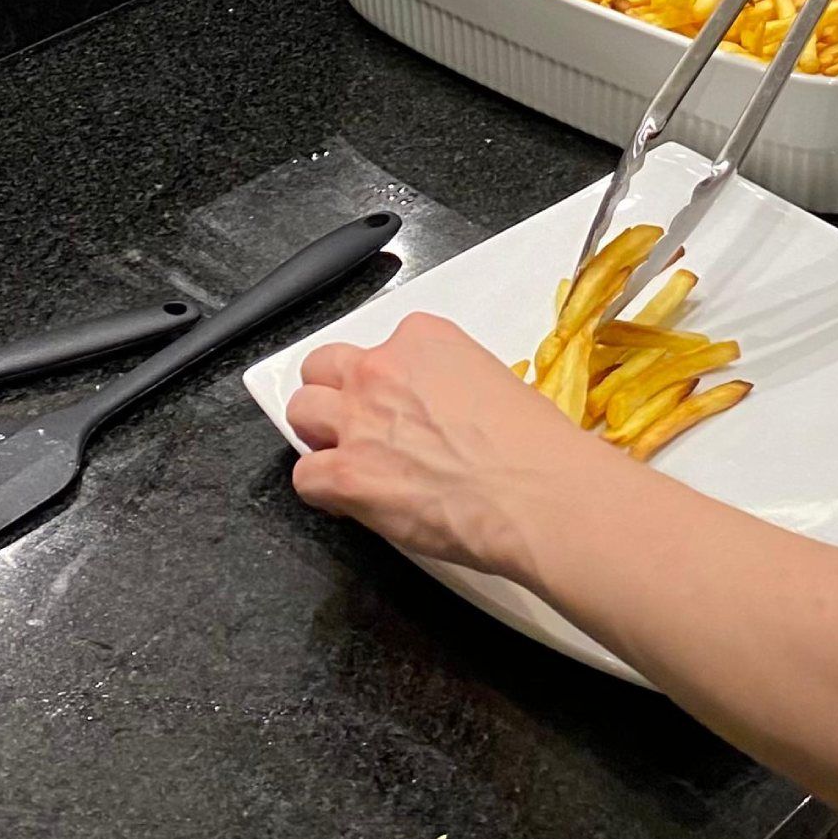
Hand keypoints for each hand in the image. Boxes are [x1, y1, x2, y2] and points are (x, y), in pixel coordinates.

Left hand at [288, 312, 600, 578]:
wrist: (535, 492)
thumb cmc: (532, 445)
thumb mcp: (493, 380)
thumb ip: (447, 384)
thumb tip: (436, 415)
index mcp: (422, 338)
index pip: (378, 347)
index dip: (382, 380)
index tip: (396, 402)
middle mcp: (381, 368)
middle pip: (323, 366)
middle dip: (334, 393)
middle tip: (356, 422)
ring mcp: (358, 419)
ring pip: (301, 411)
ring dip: (320, 434)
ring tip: (345, 458)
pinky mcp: (346, 474)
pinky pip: (304, 476)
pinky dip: (322, 490)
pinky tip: (349, 500)